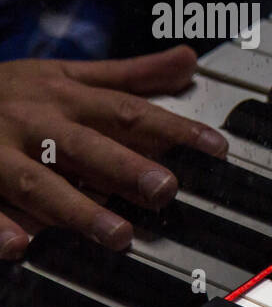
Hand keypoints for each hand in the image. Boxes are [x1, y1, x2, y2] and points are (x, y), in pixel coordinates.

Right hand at [0, 46, 227, 257]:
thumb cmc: (8, 90)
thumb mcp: (66, 73)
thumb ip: (130, 75)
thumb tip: (189, 60)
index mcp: (65, 98)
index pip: (129, 111)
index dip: (175, 128)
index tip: (217, 147)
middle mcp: (35, 124)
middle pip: (86, 147)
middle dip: (126, 168)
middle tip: (165, 190)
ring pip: (38, 183)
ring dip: (77, 209)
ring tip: (116, 235)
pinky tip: (18, 246)